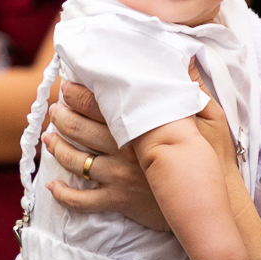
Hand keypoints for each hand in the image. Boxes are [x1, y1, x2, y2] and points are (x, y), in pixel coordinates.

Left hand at [45, 58, 236, 223]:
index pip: (101, 103)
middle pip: (80, 129)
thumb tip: (185, 58)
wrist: (209, 200)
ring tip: (49, 137)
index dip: (79, 92)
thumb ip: (193, 88)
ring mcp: (119, 177)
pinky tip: (52, 187)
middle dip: (62, 116)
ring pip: (76, 161)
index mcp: (142, 127)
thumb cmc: (212, 159)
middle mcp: (125, 150)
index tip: (68, 84)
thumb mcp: (210, 118)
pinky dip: (64, 195)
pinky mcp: (119, 200)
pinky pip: (83, 200)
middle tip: (55, 108)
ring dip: (57, 147)